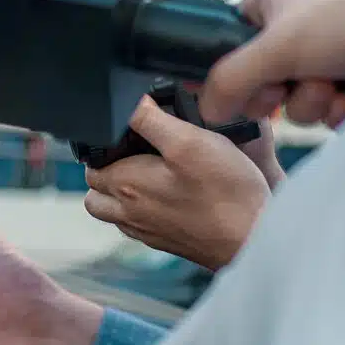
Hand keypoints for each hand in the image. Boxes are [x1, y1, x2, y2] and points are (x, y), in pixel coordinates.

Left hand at [83, 96, 269, 271]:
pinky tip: (170, 197)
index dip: (104, 144)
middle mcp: (129, 213)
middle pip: (97, 190)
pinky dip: (144, 210)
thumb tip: (129, 102)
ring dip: (120, 194)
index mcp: (125, 185)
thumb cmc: (225, 193)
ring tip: (147, 175)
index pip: (91, 162)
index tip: (127, 134)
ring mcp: (147, 232)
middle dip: (107, 169)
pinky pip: (140, 226)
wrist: (253, 239)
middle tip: (134, 152)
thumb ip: (150, 119)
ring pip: (114, 213)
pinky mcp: (167, 242)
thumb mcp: (189, 140)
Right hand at [198, 0, 344, 125]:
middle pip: (262, 79)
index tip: (223, 94)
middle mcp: (300, 24)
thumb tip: (206, 107)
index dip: (223, 70)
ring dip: (313, 103)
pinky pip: (333, 109)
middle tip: (284, 90)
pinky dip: (342, 109)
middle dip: (277, 94)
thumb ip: (231, 79)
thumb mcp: (277, 46)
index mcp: (272, 0)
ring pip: (299, 100)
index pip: (227, 39)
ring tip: (335, 87)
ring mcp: (334, 51)